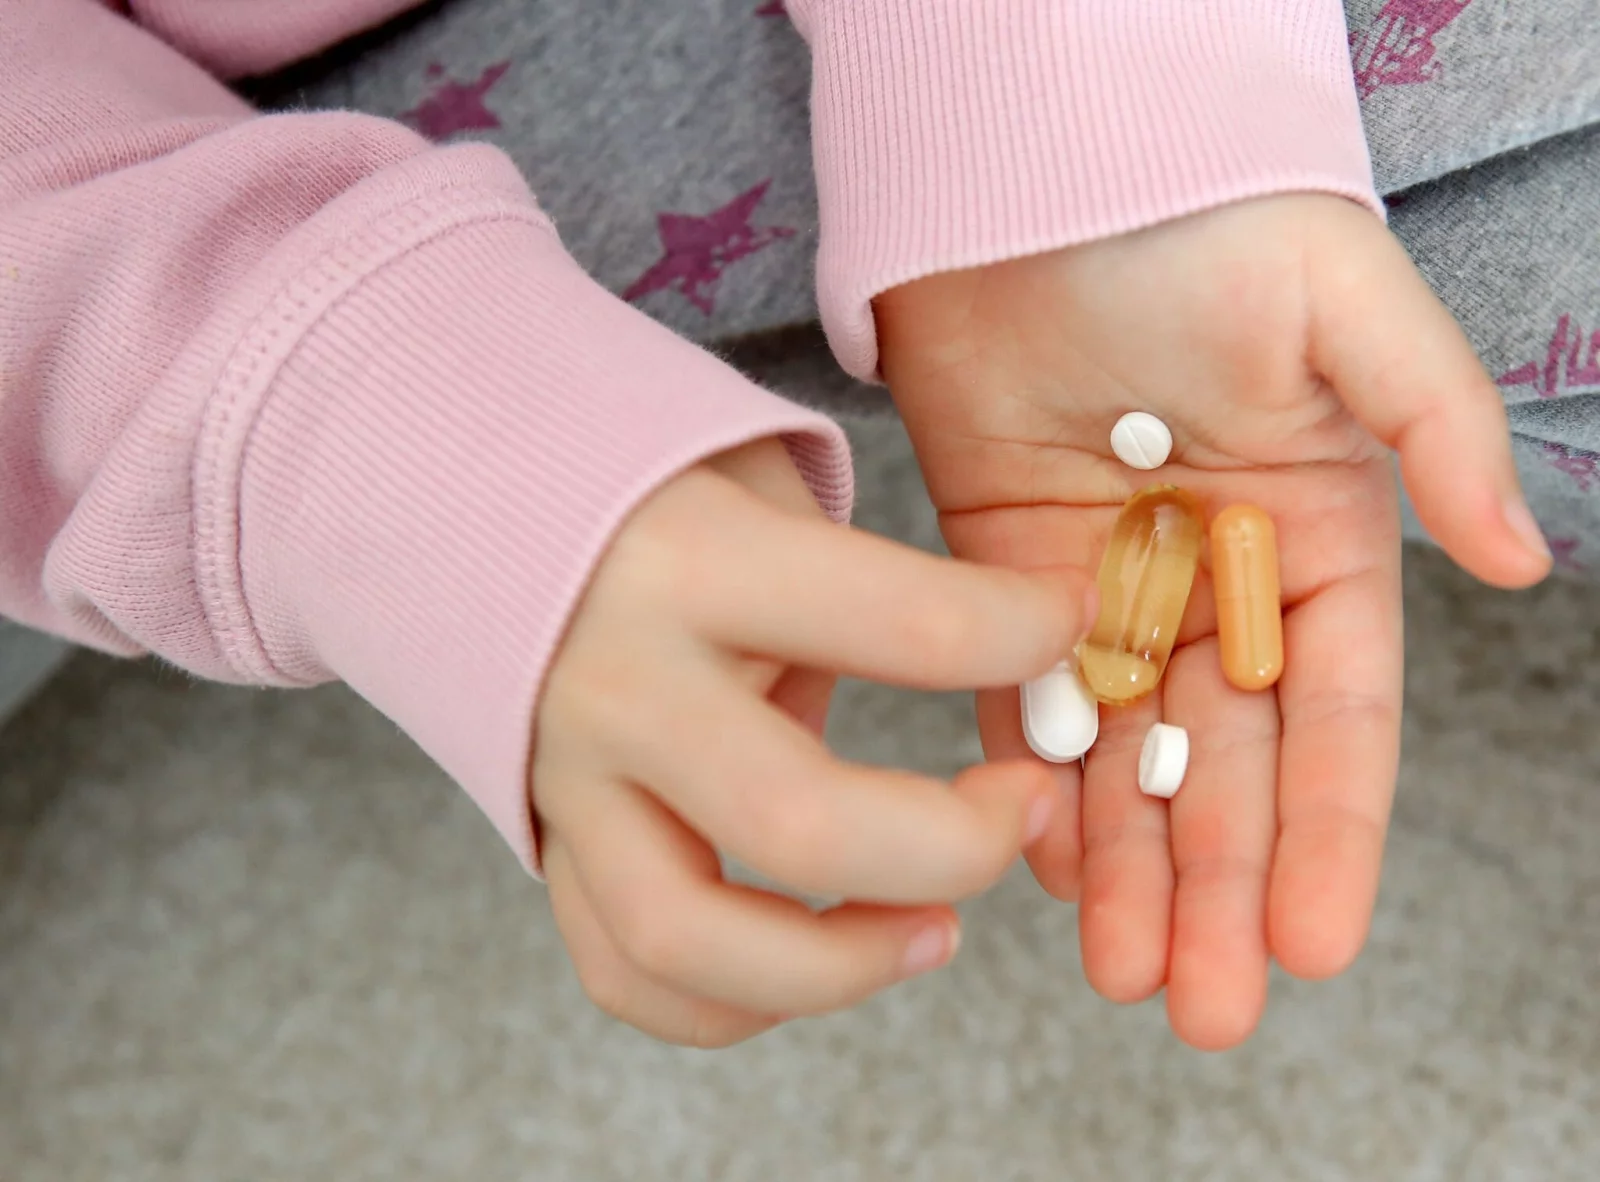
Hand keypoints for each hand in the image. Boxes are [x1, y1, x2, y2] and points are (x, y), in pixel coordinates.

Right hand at [531, 437, 1095, 1046]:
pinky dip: (734, 1002)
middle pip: (801, 826)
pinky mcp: (548, 840)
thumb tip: (1018, 662)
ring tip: (937, 930)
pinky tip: (822, 960)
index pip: (901, 622)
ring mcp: (569, 780)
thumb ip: (867, 579)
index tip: (1068, 628)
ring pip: (689, 939)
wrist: (466, 503)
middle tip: (1024, 808)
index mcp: (691, 563)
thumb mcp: (759, 481)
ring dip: (842, 966)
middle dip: (954, 844)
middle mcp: (621, 684)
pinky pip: (626, 969)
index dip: (1022, 634)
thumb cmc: (651, 487)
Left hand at [875, 195, 1550, 1050]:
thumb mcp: (1348, 309)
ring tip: (1125, 980)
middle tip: (1205, 1011)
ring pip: (1123, 760)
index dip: (1328, 832)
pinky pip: (1020, 702)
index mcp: (1320, 539)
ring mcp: (1110, 589)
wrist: (1044, 182)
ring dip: (1126, 872)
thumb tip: (1517, 558)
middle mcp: (1219, 584)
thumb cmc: (1207, 228)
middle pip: (1225, 766)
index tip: (1315, 944)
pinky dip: (1028, 785)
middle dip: (1218, 888)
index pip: (1336, 716)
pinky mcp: (1005, 575)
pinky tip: (1036, 871)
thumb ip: (1435, 427)